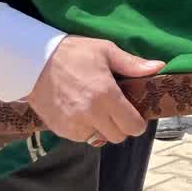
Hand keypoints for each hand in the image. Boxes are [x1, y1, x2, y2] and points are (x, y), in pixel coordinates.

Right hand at [25, 36, 163, 144]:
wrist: (33, 61)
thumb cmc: (72, 53)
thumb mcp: (105, 51)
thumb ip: (132, 64)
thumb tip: (158, 67)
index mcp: (106, 95)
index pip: (133, 126)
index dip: (137, 122)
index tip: (134, 114)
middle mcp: (91, 114)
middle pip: (118, 137)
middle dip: (121, 126)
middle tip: (116, 110)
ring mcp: (74, 124)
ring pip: (99, 139)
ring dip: (102, 129)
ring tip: (96, 110)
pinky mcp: (60, 129)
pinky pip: (81, 137)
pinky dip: (85, 129)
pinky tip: (80, 112)